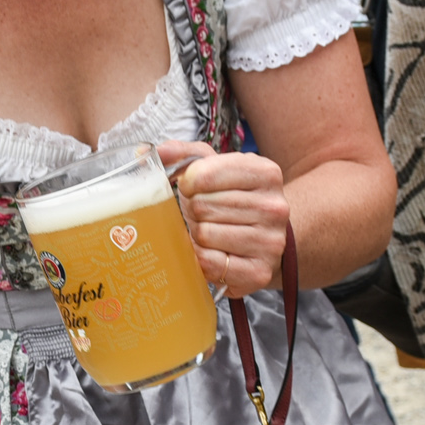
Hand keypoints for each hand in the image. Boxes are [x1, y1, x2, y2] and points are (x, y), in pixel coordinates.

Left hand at [157, 140, 288, 298]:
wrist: (266, 238)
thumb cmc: (233, 199)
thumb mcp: (216, 167)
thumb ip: (184, 154)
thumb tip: (149, 152)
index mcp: (266, 173)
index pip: (204, 174)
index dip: (188, 183)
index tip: (191, 188)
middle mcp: (274, 207)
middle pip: (202, 205)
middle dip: (193, 209)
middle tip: (203, 213)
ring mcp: (270, 242)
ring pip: (204, 234)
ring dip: (197, 233)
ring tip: (211, 230)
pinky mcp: (259, 272)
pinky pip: (209, 262)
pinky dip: (201, 257)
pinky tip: (213, 250)